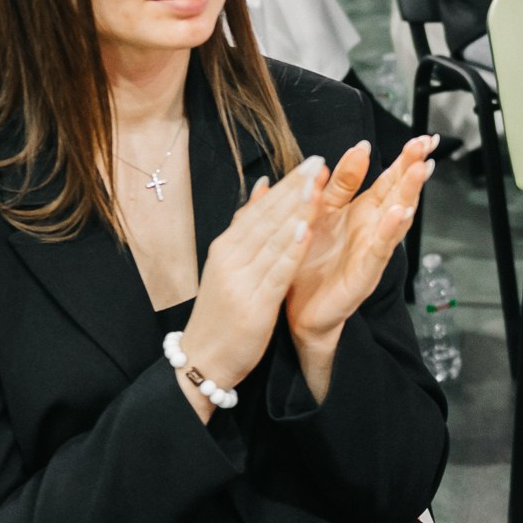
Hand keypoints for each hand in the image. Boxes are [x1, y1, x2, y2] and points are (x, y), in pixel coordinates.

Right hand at [178, 159, 328, 393]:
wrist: (202, 359)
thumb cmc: (221, 312)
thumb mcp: (229, 266)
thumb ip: (247, 227)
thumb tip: (263, 185)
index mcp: (226, 247)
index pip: (260, 207)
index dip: (288, 184)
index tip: (312, 163)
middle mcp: (230, 258)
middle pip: (267, 217)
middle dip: (296, 188)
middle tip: (319, 163)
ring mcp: (240, 280)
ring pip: (273, 239)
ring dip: (296, 211)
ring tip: (317, 186)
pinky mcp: (253, 304)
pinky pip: (276, 272)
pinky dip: (290, 250)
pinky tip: (305, 231)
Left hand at [284, 136, 436, 352]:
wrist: (296, 311)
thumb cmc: (309, 263)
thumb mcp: (320, 212)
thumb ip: (338, 182)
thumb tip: (359, 148)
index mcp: (360, 212)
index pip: (387, 179)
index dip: (404, 159)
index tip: (420, 138)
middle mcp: (371, 229)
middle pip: (398, 193)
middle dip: (413, 168)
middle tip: (427, 144)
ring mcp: (371, 252)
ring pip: (396, 218)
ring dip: (408, 194)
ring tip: (420, 171)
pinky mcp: (363, 274)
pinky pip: (379, 250)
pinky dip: (390, 231)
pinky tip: (399, 214)